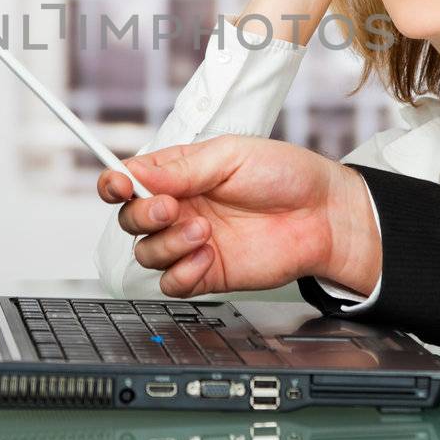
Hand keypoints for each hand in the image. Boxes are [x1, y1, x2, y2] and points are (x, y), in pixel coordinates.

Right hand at [95, 136, 380, 297]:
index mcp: (180, 174)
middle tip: (172, 208)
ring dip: (167, 244)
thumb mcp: (232, 156)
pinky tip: (206, 257)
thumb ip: (183, 168)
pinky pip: (171, 283)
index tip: (118, 185)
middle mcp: (181, 208)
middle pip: (131, 219)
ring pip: (146, 253)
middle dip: (142, 214)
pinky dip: (180, 273)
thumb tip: (138, 173)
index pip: (130, 179)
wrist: (324, 216)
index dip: (114, 183)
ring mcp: (192, 242)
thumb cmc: (286, 176)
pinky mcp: (208, 273)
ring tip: (203, 232)